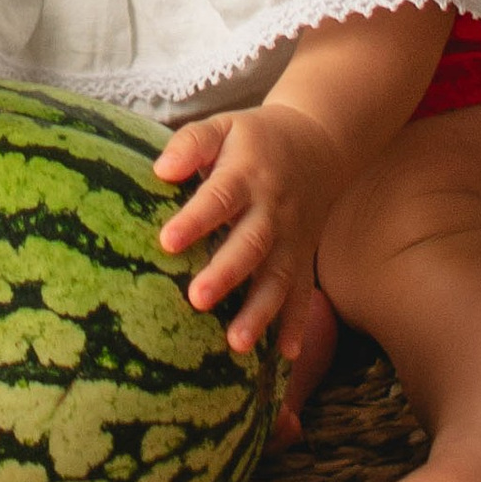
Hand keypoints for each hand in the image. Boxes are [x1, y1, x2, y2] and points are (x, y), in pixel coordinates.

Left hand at [153, 104, 346, 360]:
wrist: (319, 142)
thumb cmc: (255, 139)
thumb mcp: (224, 125)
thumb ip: (192, 143)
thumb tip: (160, 170)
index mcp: (247, 175)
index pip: (220, 198)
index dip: (195, 220)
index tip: (167, 241)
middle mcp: (272, 210)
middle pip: (251, 244)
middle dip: (226, 274)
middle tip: (197, 299)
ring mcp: (291, 237)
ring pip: (277, 278)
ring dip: (260, 312)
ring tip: (236, 344)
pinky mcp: (303, 257)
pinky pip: (302, 292)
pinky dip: (298, 324)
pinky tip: (286, 355)